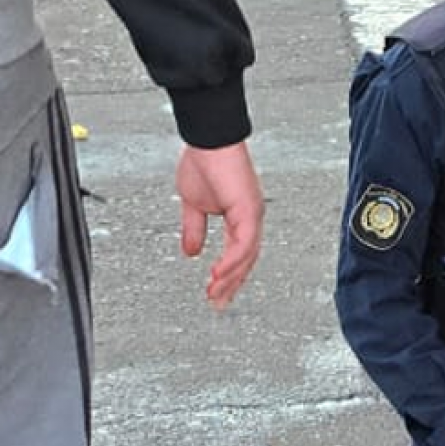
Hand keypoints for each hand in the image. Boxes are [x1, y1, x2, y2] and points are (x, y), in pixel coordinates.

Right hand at [175, 143, 264, 308]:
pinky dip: (232, 261)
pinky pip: (243, 243)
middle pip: (246, 260)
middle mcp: (251, 218)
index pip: (239, 253)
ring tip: (215, 294)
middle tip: (218, 304)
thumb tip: (191, 252)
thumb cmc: (203, 164)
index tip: (215, 293)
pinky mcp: (249, 209)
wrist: (207, 141)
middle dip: (231, 284)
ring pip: (246, 256)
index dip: (228, 274)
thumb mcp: (193, 204)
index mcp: (241, 217)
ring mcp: (253, 214)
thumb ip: (194, 229)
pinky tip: (219, 274)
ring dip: (230, 277)